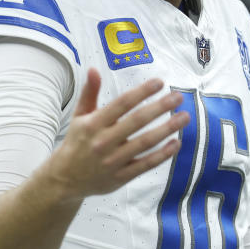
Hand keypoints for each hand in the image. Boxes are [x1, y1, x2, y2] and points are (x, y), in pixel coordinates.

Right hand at [44, 68, 187, 200]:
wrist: (64, 179)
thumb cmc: (76, 142)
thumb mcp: (79, 116)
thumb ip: (89, 93)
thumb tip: (93, 69)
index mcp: (93, 123)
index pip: (122, 103)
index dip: (142, 92)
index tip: (159, 82)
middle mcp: (104, 141)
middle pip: (137, 121)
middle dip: (160, 107)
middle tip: (178, 97)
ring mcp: (113, 160)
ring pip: (145, 143)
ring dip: (167, 129)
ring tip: (184, 117)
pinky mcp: (121, 177)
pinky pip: (145, 165)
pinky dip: (162, 155)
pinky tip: (176, 143)